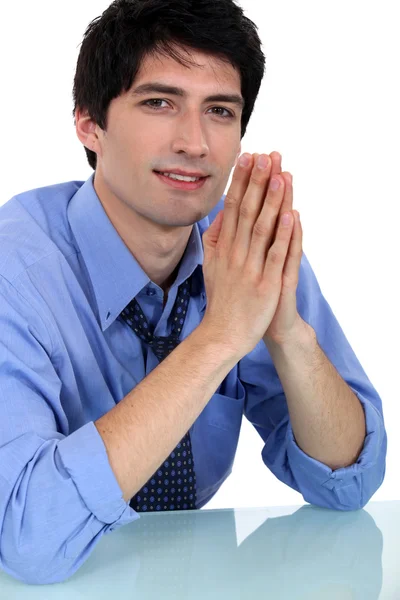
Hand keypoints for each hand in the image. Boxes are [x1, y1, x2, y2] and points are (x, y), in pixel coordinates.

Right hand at [201, 151, 299, 358]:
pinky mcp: (266, 284)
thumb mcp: (210, 265)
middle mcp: (236, 254)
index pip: (232, 207)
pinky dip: (283, 234)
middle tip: (266, 156)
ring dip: (271, 200)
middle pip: (247, 211)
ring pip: (263, 228)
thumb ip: (215, 239)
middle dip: (257, 182)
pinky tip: (289, 214)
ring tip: (279, 174)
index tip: (248, 158)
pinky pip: (276, 255)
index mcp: (224, 248)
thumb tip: (221, 215)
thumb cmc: (221, 300)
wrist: (223, 333)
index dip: (241, 182)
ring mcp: (251, 268)